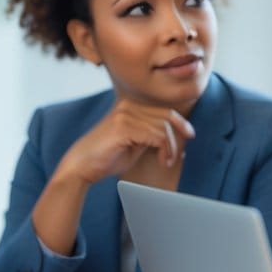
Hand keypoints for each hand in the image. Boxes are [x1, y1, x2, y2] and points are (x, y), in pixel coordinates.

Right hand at [57, 99, 195, 185]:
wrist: (82, 166)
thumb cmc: (108, 157)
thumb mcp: (136, 143)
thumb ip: (152, 135)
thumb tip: (176, 135)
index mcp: (130, 106)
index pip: (164, 109)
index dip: (181, 122)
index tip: (189, 135)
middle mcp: (128, 106)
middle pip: (166, 116)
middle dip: (176, 138)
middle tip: (173, 157)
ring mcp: (125, 114)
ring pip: (163, 127)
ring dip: (170, 147)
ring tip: (165, 161)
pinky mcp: (123, 127)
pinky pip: (156, 136)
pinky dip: (164, 150)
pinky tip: (161, 160)